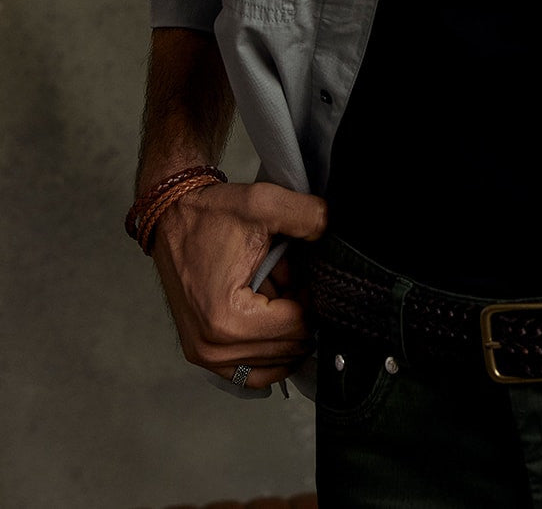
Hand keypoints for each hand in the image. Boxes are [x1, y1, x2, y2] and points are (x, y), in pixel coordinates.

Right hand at [150, 180, 327, 388]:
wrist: (172, 217)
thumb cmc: (211, 214)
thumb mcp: (265, 203)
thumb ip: (308, 216)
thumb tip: (335, 230)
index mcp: (227, 318)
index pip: (297, 328)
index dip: (310, 300)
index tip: (300, 275)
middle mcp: (213, 347)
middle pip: (287, 349)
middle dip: (296, 315)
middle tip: (284, 281)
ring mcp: (205, 356)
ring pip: (273, 362)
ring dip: (282, 331)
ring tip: (272, 293)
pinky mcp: (202, 355)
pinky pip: (250, 373)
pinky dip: (269, 350)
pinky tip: (272, 321)